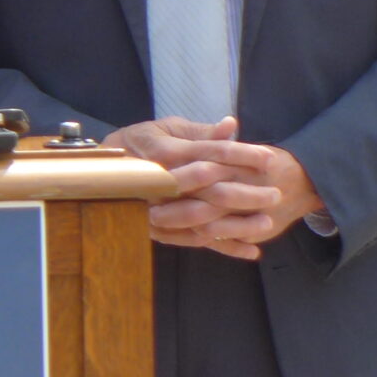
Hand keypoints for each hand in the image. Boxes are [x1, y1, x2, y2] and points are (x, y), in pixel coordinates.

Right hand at [105, 117, 286, 261]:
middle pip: (210, 189)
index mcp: (164, 151)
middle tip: (275, 193)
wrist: (101, 170)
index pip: (210, 152)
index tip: (269, 158)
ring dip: (237, 225)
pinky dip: (223, 248)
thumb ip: (200, 132)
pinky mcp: (157, 229)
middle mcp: (160, 181)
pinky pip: (194, 241)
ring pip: (202, 219)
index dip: (241, 154)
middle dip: (246, 193)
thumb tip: (231, 125)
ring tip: (267, 223)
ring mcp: (156, 208)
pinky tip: (250, 251)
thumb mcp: (167, 129)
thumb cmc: (142, 143)